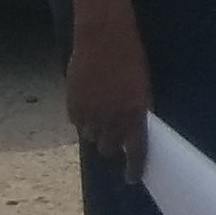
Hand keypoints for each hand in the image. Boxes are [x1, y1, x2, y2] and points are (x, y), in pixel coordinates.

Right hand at [64, 9, 152, 180]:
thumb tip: (132, 133)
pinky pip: (75, 122)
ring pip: (90, 137)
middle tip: (111, 131)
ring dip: (94, 130)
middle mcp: (112, 118)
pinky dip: (81, 117)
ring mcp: (91, 113)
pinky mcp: (73, 105)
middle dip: (110, 143)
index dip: (134, 168)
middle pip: (108, 148)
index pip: (136, 151)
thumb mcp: (142, 86)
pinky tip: (86, 100)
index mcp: (135, 113)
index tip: (131, 178)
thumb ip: (137, 111)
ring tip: (98, 110)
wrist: (104, 36)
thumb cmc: (130, 57)